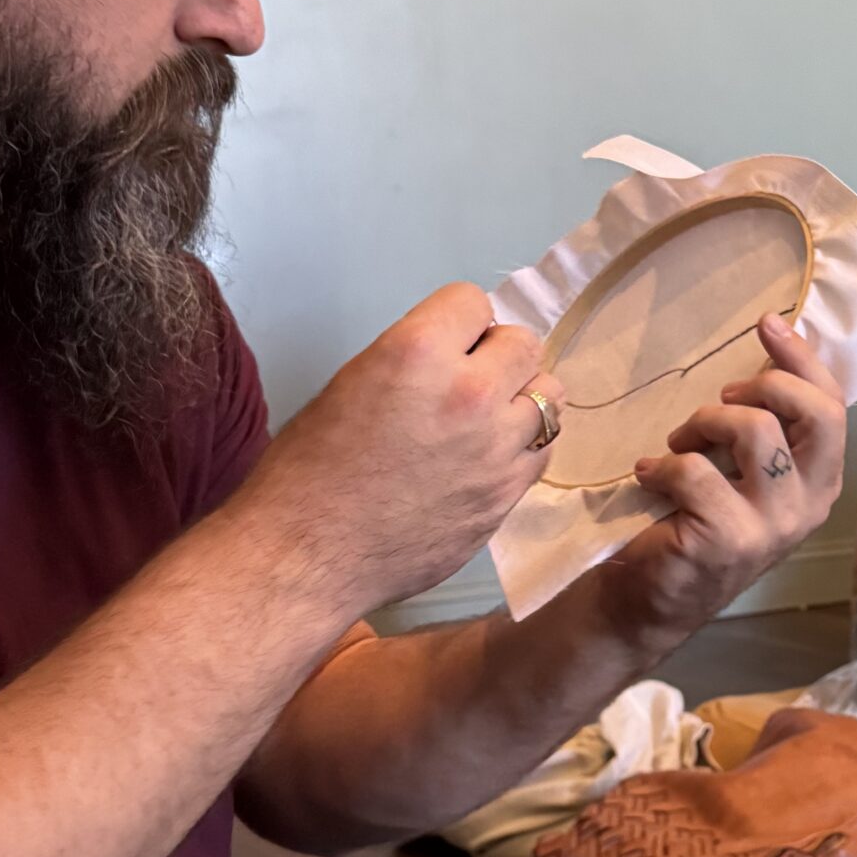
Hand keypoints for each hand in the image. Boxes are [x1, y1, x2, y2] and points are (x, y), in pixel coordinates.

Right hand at [240, 284, 561, 618]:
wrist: (307, 556)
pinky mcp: (507, 496)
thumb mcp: (353, 384)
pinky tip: (490, 459)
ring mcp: (496, 450)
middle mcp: (469, 394)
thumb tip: (457, 358)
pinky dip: (524, 447)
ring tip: (488, 420)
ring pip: (549, 397)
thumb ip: (417, 363)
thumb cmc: (308, 470)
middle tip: (471, 379)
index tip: (448, 344)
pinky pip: (543, 450)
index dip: (458, 323)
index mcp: (418, 353)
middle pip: (524, 344)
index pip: (473, 301)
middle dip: (498, 355)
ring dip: (521, 401)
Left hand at [600, 313, 846, 646]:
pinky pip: (697, 469)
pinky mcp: (728, 538)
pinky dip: (664, 464)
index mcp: (820, 481)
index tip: (767, 324)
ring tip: (678, 441)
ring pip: (756, 431)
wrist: (650, 602)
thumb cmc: (694, 524)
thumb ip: (765, 427)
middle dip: (766, 385)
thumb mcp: (742, 474)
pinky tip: (649, 475)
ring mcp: (772, 525)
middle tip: (721, 399)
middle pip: (817, 414)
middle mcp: (809, 504)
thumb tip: (768, 350)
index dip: (803, 358)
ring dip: (704, 422)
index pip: (833, 405)